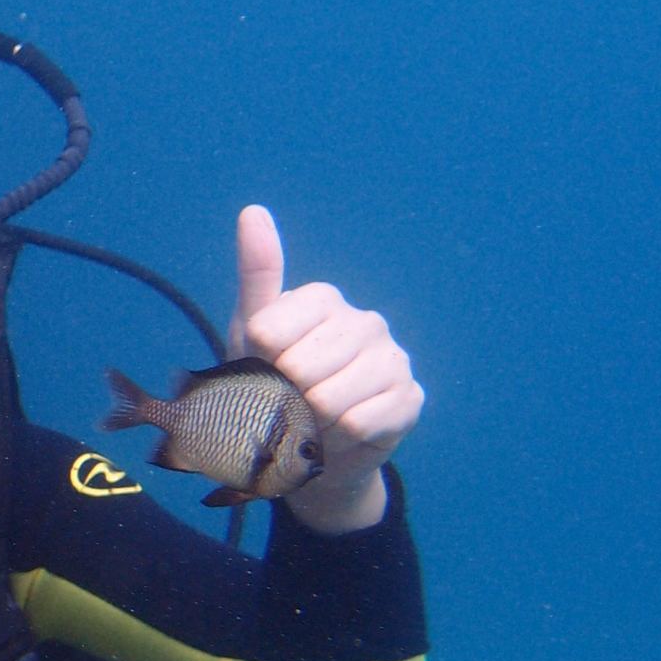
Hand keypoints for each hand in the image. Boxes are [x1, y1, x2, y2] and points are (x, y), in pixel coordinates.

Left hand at [230, 205, 423, 532]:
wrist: (303, 449)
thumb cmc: (271, 383)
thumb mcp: (251, 333)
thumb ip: (257, 274)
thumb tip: (253, 211)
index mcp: (323, 300)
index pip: (269, 330)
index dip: (256, 360)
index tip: (263, 364)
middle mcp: (364, 322)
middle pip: (299, 367)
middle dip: (282, 394)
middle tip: (288, 399)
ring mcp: (393, 359)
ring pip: (331, 397)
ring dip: (308, 420)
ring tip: (312, 418)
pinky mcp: (409, 399)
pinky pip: (361, 422)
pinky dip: (337, 438)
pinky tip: (339, 433)